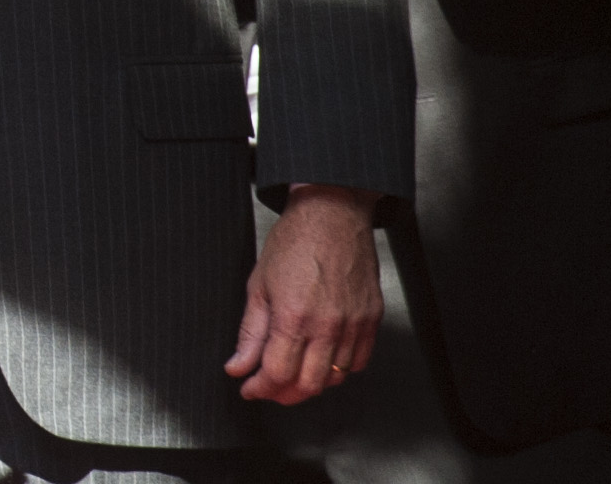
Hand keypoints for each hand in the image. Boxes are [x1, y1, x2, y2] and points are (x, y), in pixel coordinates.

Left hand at [228, 184, 380, 403]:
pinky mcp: (371, 321)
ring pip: (334, 378)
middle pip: (308, 385)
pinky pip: (358, 362)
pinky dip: (338, 370)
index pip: (277, 373)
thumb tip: (238, 365)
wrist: (332, 216)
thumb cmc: (295, 242)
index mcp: (293, 316)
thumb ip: (249, 332)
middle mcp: (327, 326)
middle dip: (283, 394)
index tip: (249, 387)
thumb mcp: (258, 284)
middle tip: (267, 387)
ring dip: (310, 384)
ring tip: (291, 373)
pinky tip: (321, 360)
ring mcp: (353, 325)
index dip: (259, 388)